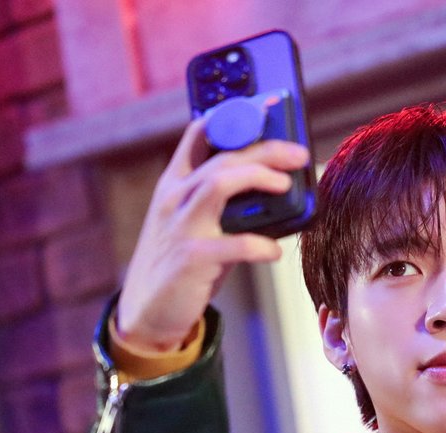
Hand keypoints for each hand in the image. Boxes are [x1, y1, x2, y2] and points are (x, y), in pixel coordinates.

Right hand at [115, 118, 309, 351]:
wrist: (148, 312)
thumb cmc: (181, 264)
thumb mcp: (193, 223)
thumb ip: (220, 202)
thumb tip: (272, 186)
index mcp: (174, 185)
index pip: (197, 136)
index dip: (231, 118)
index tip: (265, 108)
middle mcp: (174, 199)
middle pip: (222, 159)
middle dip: (264, 150)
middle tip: (298, 153)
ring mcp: (180, 227)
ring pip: (218, 185)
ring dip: (256, 179)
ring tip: (284, 184)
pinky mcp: (190, 259)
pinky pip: (231, 245)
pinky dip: (258, 245)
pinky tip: (274, 251)